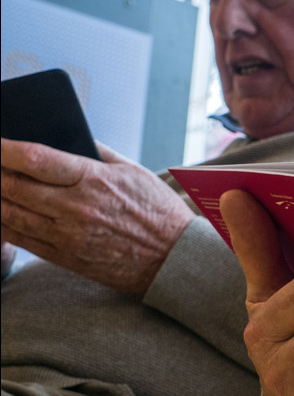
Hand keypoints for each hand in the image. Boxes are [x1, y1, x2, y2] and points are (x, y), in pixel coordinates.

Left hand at [0, 138, 194, 294]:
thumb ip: (97, 152)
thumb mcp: (133, 171)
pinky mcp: (64, 257)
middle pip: (12, 186)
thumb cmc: (158, 212)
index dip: (3, 148)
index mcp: (94, 180)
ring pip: (9, 213)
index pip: (35, 158)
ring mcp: (67, 235)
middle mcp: (76, 208)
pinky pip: (19, 239)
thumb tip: (66, 136)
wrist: (174, 259)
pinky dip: (1, 224)